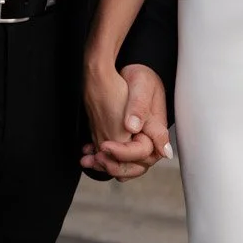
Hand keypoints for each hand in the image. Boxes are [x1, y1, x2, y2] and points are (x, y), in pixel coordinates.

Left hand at [82, 61, 170, 181]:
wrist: (133, 74)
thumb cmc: (141, 77)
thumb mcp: (142, 86)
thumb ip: (140, 108)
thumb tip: (134, 127)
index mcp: (155, 129)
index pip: (142, 152)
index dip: (123, 153)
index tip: (105, 146)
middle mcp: (148, 140)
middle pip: (135, 167)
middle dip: (114, 166)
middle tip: (96, 158)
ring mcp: (136, 142)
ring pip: (124, 167)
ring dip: (105, 166)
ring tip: (87, 160)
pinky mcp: (125, 141)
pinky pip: (116, 160)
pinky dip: (102, 160)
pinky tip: (88, 154)